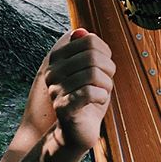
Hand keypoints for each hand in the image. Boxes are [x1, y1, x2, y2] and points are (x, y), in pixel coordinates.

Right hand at [44, 28, 115, 149]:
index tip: (105, 66)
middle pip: (92, 56)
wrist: (77, 130)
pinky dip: (102, 97)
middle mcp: (52, 71)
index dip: (105, 52)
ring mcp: (55, 89)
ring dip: (107, 84)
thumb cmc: (87, 97)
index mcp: (57, 58)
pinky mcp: (63, 107)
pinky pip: (90, 92)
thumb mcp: (89, 70)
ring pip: (93, 74)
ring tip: (103, 92)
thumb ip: (86, 50)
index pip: (89, 40)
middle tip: (106, 82)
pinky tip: (98, 102)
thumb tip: (81, 31)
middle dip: (108, 69)